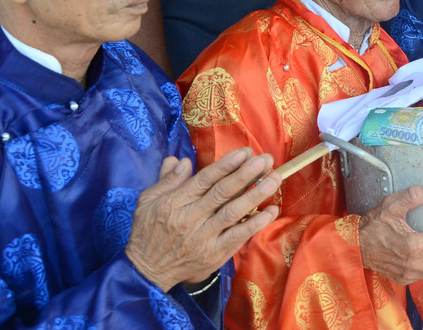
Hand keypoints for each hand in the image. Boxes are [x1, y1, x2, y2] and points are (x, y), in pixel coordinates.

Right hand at [126, 148, 281, 290]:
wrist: (147, 271)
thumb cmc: (148, 232)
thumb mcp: (148, 202)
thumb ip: (166, 180)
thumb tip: (181, 160)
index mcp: (175, 202)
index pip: (204, 180)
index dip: (226, 165)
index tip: (246, 152)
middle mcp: (191, 218)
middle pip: (222, 192)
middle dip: (246, 174)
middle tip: (266, 159)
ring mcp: (204, 237)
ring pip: (233, 212)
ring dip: (256, 195)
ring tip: (275, 179)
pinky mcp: (214, 254)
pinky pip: (237, 236)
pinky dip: (255, 223)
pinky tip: (271, 211)